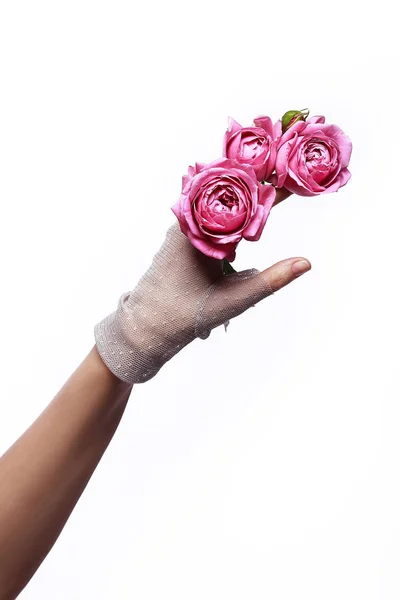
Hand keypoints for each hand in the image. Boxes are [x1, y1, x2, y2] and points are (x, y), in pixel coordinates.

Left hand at [95, 188, 310, 383]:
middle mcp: (187, 221)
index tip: (293, 177)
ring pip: (218, 202)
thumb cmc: (185, 315)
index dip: (270, 187)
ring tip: (274, 186)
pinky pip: (209, 215)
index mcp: (199, 230)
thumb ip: (271, 280)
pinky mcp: (181, 237)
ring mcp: (182, 227)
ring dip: (244, 197)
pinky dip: (230, 212)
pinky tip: (247, 211)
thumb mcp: (233, 299)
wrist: (145, 327)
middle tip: (288, 176)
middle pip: (229, 193)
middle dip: (259, 184)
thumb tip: (305, 263)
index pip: (241, 198)